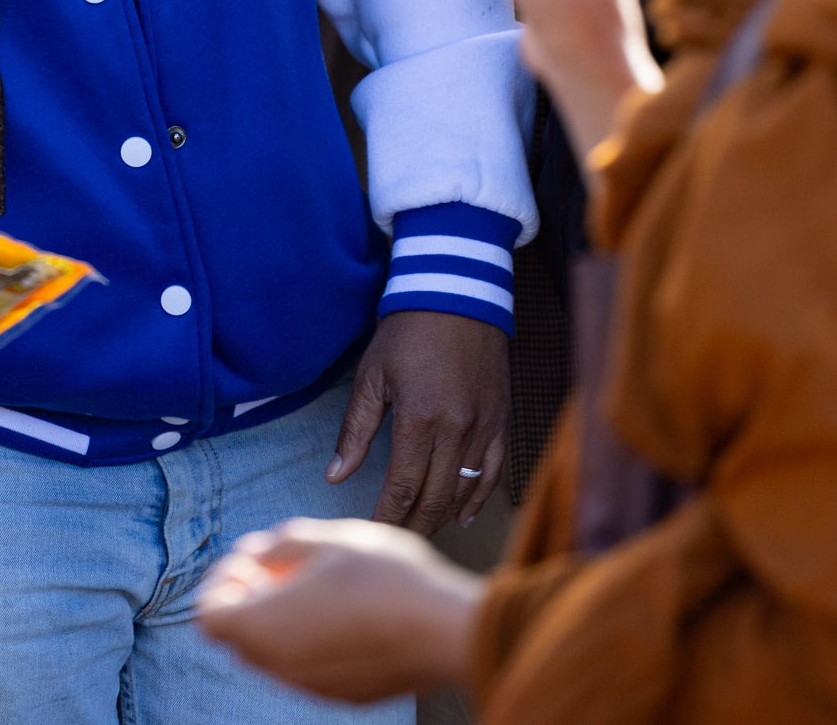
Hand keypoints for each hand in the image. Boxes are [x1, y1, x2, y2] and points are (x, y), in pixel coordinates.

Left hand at [197, 518, 480, 702]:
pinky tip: (350, 612)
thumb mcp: (325, 539)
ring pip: (276, 653)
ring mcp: (312, 686)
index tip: (253, 561)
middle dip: (252, 598)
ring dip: (283, 619)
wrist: (445, 629)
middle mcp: (279, 666)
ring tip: (323, 585)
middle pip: (241, 636)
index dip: (221, 582)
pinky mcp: (344, 695)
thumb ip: (276, 545)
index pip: (209, 616)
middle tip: (287, 567)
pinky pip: (310, 666)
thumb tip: (255, 553)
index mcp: (263, 627)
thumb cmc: (383, 577)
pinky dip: (313, 640)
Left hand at [329, 308, 507, 532]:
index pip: (403, 487)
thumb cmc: (407, 333)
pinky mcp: (501, 419)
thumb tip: (335, 476)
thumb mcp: (372, 376)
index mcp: (420, 419)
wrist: (457, 295)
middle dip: (413, 525)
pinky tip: (462, 515)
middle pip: (435, 498)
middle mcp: (457, 429)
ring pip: (464, 489)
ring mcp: (484, 426)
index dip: (387, 516)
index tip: (373, 533)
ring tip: (419, 529)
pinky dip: (478, 497)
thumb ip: (355, 431)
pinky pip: (492, 471)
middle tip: (395, 542)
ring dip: (441, 515)